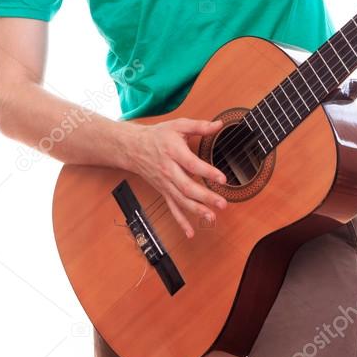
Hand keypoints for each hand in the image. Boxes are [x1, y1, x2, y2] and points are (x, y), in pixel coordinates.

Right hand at [125, 117, 227, 238]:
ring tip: (212, 217)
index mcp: (173, 152)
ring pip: (180, 200)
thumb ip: (199, 126)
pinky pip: (172, 208)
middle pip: (187, 187)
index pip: (192, 164)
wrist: (133, 147)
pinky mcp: (163, 191)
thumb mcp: (178, 125)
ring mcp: (165, 183)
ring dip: (196, 211)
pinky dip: (181, 221)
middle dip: (205, 197)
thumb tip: (219, 124)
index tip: (223, 178)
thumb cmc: (158, 135)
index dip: (207, 172)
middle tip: (222, 203)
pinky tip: (191, 232)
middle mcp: (168, 171)